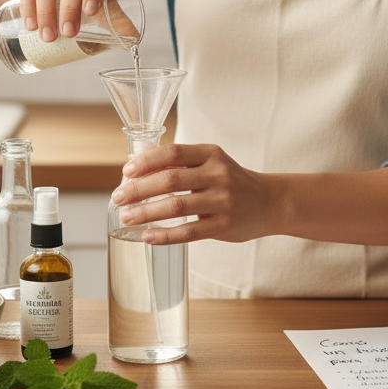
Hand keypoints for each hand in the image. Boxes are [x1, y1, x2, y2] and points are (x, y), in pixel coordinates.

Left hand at [110, 143, 276, 244]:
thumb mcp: (212, 163)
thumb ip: (182, 164)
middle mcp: (217, 174)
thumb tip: (136, 174)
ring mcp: (222, 201)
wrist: (270, 202)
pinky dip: (165, 235)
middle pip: (170, 179)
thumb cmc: (232, 181)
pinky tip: (148, 236)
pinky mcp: (223, 226)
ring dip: (146, 212)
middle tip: (117, 198)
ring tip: (126, 217)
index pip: (173, 152)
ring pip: (176, 206)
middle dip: (138, 189)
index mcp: (211, 154)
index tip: (125, 171)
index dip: (146, 161)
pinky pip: (189, 232)